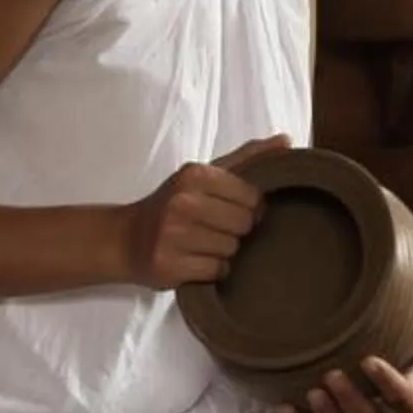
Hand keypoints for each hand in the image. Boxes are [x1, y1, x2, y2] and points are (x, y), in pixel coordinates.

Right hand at [118, 136, 286, 287]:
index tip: (233, 209)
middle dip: (236, 230)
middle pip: (244, 225)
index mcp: (195, 174)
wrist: (125, 238)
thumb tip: (287, 141)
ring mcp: (173, 235)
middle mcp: (182, 202)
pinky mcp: (169, 265)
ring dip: (223, 251)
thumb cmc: (173, 204)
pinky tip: (196, 260)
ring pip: (232, 249)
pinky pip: (217, 270)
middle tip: (214, 228)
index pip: (252, 197)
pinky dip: (212, 269)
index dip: (249, 208)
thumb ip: (248, 157)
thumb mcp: (205, 174)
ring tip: (202, 244)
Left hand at [279, 320, 412, 412]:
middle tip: (332, 374)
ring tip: (312, 392)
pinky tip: (284, 409)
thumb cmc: (406, 333)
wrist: (376, 336)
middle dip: (351, 399)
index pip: (403, 397)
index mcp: (406, 391)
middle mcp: (381, 411)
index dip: (387, 383)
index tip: (368, 360)